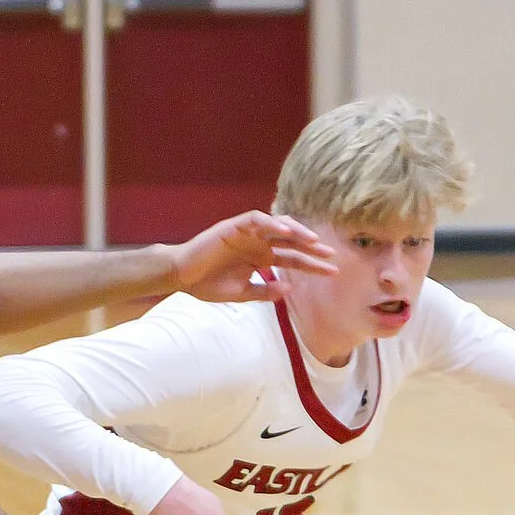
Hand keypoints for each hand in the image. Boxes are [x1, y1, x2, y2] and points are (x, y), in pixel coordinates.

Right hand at [167, 211, 334, 303]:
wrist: (181, 277)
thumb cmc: (208, 285)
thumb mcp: (241, 294)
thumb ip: (265, 292)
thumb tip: (289, 290)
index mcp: (262, 258)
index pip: (293, 260)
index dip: (313, 265)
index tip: (332, 271)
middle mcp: (259, 243)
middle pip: (292, 243)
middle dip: (312, 248)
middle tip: (331, 254)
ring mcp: (248, 233)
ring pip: (278, 226)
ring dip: (296, 232)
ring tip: (313, 241)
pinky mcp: (234, 226)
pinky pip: (256, 220)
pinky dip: (270, 223)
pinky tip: (284, 231)